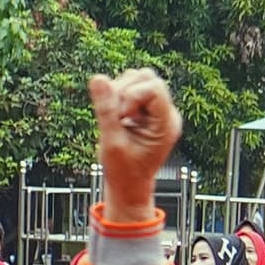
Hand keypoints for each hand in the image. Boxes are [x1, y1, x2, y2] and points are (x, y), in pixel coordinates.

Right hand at [90, 68, 184, 215]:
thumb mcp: (112, 142)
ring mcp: (155, 110)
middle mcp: (165, 114)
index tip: (122, 116)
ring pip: (136, 79)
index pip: (154, 88)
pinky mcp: (144, 109)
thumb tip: (98, 78)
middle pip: (146, 78)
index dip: (132, 95)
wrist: (128, 186)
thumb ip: (106, 111)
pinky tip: (116, 118)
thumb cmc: (124, 173)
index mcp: (166, 125)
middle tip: (115, 117)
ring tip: (115, 118)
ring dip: (119, 93)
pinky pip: (129, 88)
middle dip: (124, 91)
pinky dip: (117, 97)